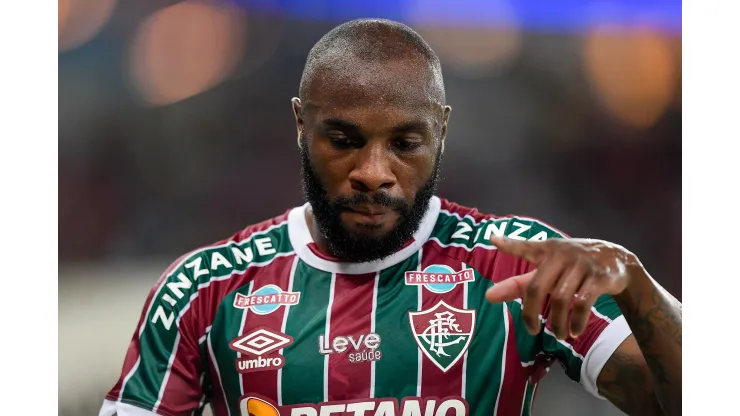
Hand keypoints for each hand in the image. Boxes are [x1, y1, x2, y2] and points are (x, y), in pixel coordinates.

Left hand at [485, 236, 640, 339]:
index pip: (525, 247)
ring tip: (559, 335)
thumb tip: (488, 297)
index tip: (494, 240)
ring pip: (560, 299)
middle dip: (530, 314)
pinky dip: (577, 322)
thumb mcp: (546, 270)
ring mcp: (582, 265)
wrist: (617, 260)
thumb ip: (518, 284)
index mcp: (546, 250)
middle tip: (531, 331)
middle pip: (537, 287)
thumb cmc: (571, 266)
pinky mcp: (600, 277)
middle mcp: (562, 255)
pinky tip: (575, 332)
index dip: (510, 245)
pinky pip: (583, 303)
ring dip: (557, 323)